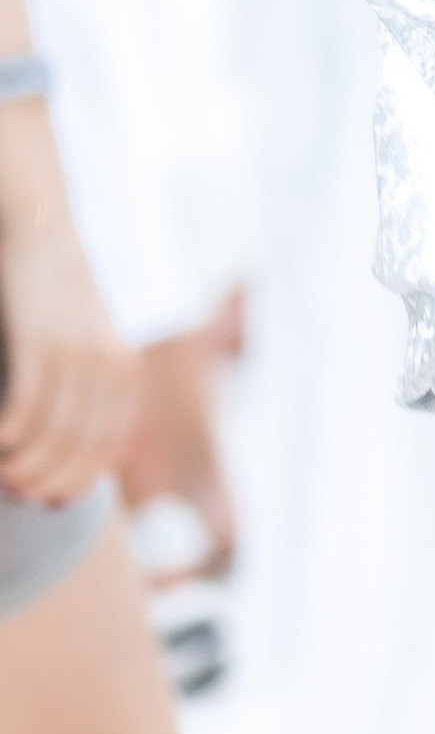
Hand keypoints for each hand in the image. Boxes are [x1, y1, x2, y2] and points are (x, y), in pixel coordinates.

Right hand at [0, 184, 139, 508]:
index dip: (74, 485)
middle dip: (43, 484)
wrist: (44, 233)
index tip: (47, 500)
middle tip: (16, 490)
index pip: (105, 451)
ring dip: (20, 468)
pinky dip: (6, 439)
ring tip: (3, 472)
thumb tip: (68, 450)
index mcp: (124, 370)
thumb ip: (89, 389)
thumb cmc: (59, 296)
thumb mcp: (89, 341)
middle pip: (76, 453)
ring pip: (48, 440)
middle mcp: (108, 366)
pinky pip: (23, 413)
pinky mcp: (41, 345)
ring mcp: (76, 355)